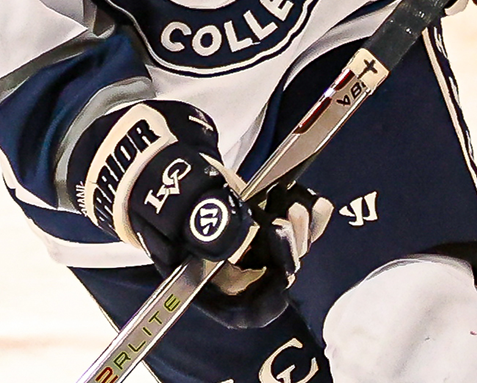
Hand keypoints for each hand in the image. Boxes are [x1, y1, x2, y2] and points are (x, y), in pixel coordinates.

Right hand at [72, 101, 331, 328]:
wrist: (160, 166)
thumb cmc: (159, 190)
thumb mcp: (172, 204)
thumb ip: (200, 221)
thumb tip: (236, 240)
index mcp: (205, 280)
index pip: (242, 309)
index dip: (266, 299)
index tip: (282, 276)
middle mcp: (233, 271)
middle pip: (272, 276)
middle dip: (288, 249)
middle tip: (288, 217)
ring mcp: (253, 247)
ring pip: (289, 251)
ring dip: (300, 228)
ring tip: (295, 202)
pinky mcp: (266, 223)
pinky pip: (298, 229)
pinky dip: (311, 216)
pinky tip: (316, 202)